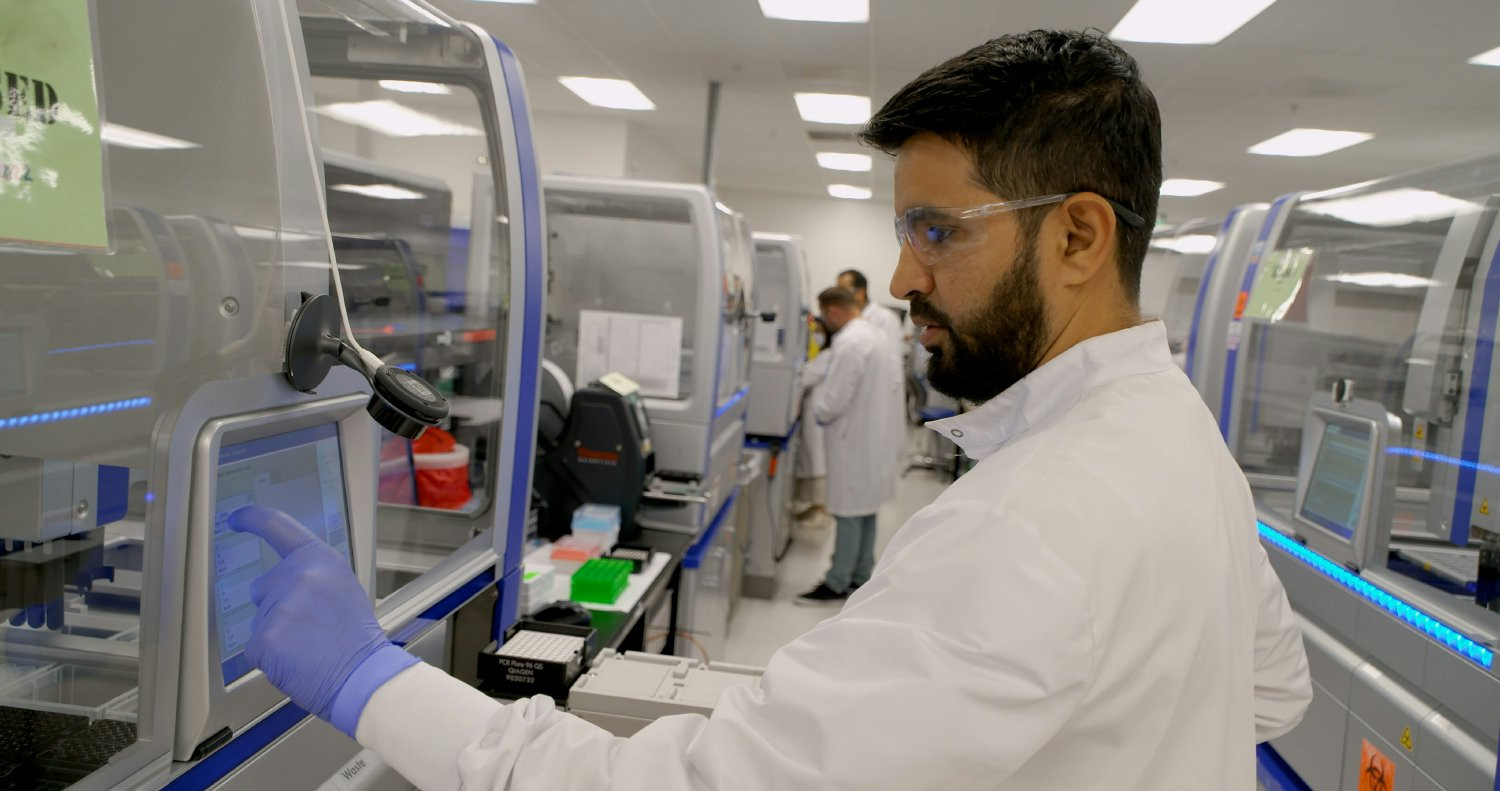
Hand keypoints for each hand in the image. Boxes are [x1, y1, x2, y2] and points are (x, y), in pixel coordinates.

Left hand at [230, 506, 416, 736]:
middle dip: (275, 606)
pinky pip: (255, 646)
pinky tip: (296, 660)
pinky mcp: (264, 637)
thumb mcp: (342, 589)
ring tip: (308, 646)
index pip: (278, 527)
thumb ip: (312, 577)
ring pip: (259, 620)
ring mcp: (279, 606)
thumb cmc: (357, 638)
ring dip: (275, 634)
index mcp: (319, 559)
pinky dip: (270, 657)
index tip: (236, 519)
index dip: (252, 519)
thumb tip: (282, 582)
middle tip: (306, 627)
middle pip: (262, 587)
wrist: (362, 674)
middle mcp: (297, 575)